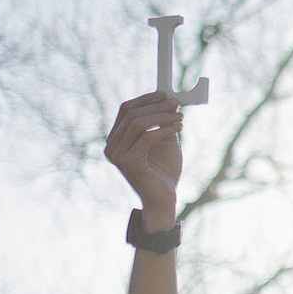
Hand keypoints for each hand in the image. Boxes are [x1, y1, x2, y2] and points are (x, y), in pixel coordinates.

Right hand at [105, 92, 183, 217]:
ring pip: (139, 123)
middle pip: (132, 114)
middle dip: (156, 105)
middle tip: (176, 103)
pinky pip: (147, 137)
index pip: (126, 110)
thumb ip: (163, 121)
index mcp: (116, 140)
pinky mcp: (127, 163)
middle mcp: (111, 147)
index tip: (165, 94)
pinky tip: (179, 127)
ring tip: (181, 116)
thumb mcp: (164, 140)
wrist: (164, 199)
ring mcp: (117, 156)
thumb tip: (170, 99)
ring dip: (163, 116)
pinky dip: (165, 128)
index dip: (146, 99)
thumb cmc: (163, 171)